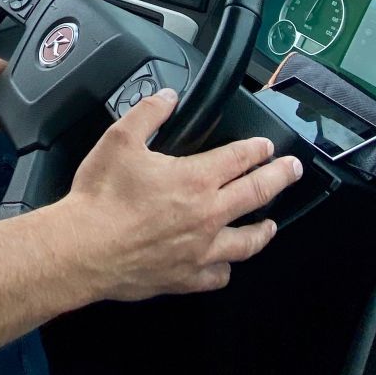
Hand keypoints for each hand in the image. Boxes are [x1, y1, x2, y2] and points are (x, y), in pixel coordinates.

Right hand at [62, 88, 301, 301]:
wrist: (83, 249)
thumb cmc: (100, 199)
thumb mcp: (120, 140)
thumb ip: (148, 113)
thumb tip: (167, 98)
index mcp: (195, 179)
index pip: (240, 158)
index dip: (257, 148)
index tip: (267, 145)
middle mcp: (207, 215)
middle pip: (257, 194)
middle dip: (280, 178)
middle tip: (292, 171)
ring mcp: (200, 250)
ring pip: (247, 242)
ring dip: (263, 230)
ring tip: (270, 225)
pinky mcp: (185, 277)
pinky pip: (218, 276)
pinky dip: (225, 270)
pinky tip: (224, 266)